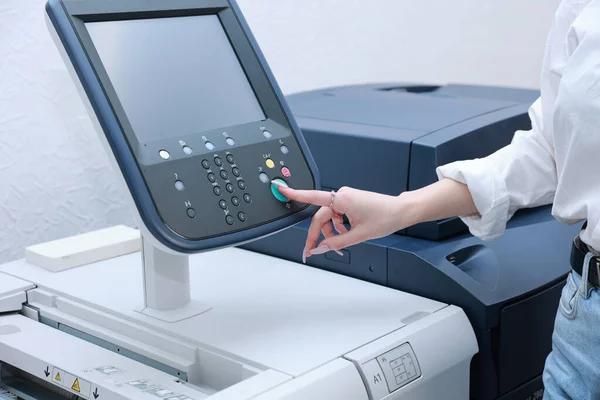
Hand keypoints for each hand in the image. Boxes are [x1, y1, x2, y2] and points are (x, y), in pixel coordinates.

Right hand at [272, 182, 409, 261]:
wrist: (401, 211)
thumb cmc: (385, 218)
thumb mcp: (359, 235)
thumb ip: (336, 243)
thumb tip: (320, 249)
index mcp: (342, 199)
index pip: (313, 197)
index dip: (294, 194)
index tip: (280, 188)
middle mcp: (341, 195)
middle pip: (320, 218)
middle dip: (316, 235)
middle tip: (311, 252)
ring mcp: (345, 198)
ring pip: (328, 219)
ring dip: (330, 233)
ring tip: (342, 242)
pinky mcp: (349, 202)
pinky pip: (336, 217)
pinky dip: (338, 228)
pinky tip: (347, 234)